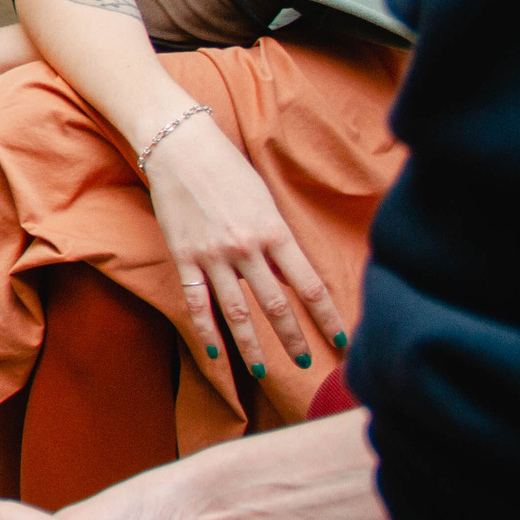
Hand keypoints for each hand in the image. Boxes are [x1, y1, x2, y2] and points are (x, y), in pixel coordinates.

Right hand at [142, 113, 348, 379]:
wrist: (178, 146)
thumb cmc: (228, 167)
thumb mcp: (265, 200)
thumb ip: (279, 240)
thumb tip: (290, 278)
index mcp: (274, 231)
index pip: (308, 286)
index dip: (327, 317)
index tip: (341, 340)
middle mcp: (245, 248)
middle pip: (275, 306)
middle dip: (293, 338)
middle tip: (307, 364)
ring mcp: (212, 255)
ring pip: (237, 312)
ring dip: (253, 346)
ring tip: (265, 373)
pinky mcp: (183, 257)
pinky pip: (197, 302)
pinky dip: (207, 330)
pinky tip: (217, 352)